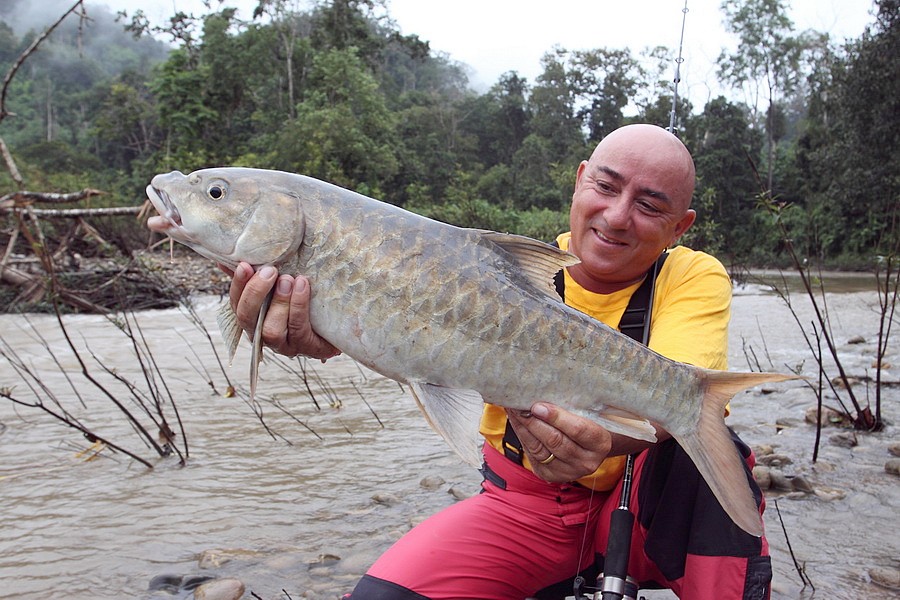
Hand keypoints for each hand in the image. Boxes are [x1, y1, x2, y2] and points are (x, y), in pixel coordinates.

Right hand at [223, 262, 339, 360]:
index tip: (245, 265)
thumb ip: (261, 273)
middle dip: (255, 292)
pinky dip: (298, 305)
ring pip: (271, 329)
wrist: (340, 326)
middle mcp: (263, 334)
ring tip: (288, 279)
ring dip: (278, 301)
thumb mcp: (283, 285)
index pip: (236, 303)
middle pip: (246, 318)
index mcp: (254, 318)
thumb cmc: (306, 301)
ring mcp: (284, 344)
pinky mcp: (306, 347)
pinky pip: (298, 328)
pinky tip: (302, 285)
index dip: (237, 284)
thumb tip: (237, 254)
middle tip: (270, 271)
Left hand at [506, 403, 612, 482]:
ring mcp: (568, 472)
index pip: (577, 429)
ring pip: (539, 449)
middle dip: (533, 421)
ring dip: (523, 428)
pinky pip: (532, 455)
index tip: (537, 406)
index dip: (556, 417)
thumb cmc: (587, 422)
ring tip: (512, 411)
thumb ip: (571, 407)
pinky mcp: (550, 476)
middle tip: (518, 405)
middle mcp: (586, 462)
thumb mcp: (587, 413)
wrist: (589, 446)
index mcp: (600, 443)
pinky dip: (522, 437)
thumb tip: (542, 394)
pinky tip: (516, 423)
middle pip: (555, 440)